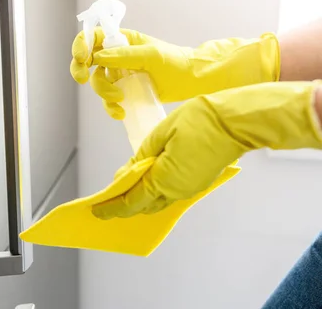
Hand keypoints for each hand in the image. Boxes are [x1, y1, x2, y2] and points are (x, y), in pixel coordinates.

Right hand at [70, 29, 279, 118]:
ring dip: (104, 93)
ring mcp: (119, 75)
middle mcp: (116, 56)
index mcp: (121, 40)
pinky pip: (108, 100)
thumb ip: (124, 56)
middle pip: (86, 61)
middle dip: (79, 70)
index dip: (81, 45)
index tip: (82, 58)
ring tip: (121, 99)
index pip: (92, 37)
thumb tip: (98, 57)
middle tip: (82, 79)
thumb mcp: (151, 55)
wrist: (191, 82)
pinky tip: (122, 112)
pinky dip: (111, 108)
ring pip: (97, 84)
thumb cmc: (175, 62)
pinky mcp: (124, 92)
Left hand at [92, 82, 321, 218]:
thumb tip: (125, 174)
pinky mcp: (198, 183)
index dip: (113, 207)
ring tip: (123, 191)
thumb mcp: (160, 135)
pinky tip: (146, 182)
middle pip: (144, 205)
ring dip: (140, 199)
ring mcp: (190, 189)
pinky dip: (154, 192)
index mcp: (165, 179)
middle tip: (107, 201)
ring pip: (158, 201)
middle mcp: (178, 190)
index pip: (132, 201)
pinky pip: (171, 193)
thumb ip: (140, 157)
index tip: (98, 211)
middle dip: (124, 205)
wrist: (235, 121)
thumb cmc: (199, 121)